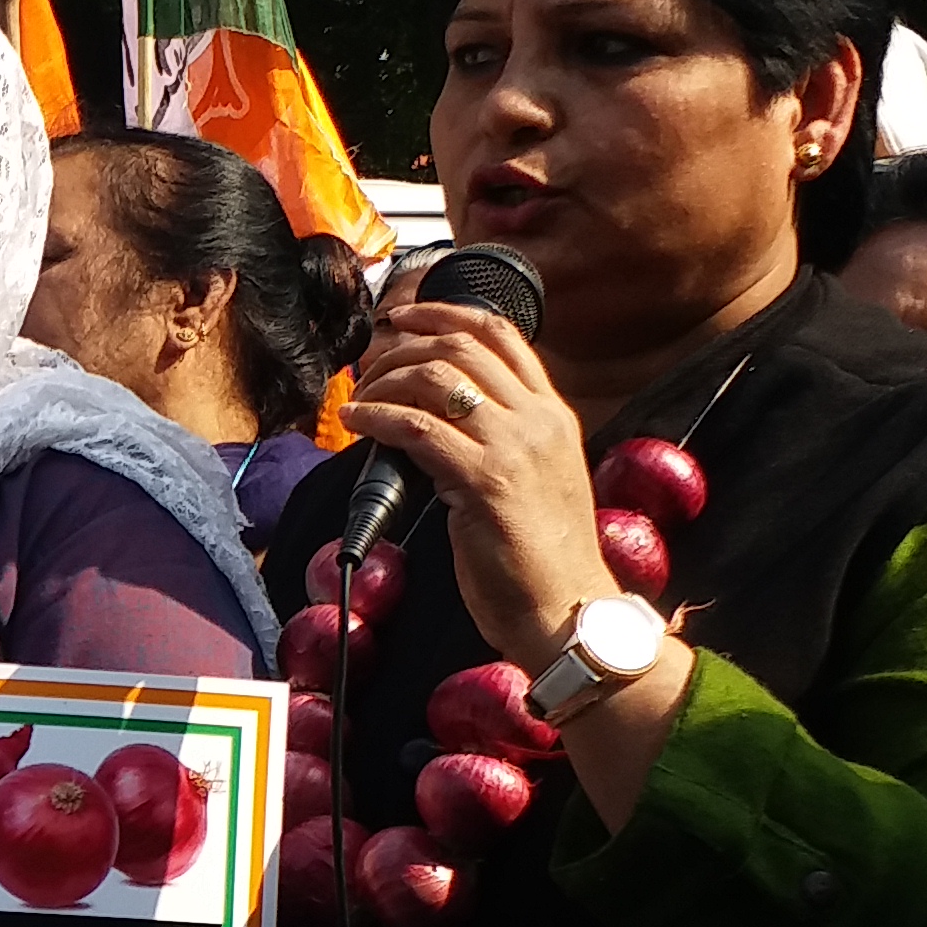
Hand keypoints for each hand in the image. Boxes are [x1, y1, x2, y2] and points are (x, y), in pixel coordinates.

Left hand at [344, 299, 616, 667]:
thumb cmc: (544, 561)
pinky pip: (416, 428)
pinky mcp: (485, 481)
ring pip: (435, 377)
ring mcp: (515, 447)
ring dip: (384, 381)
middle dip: (403, 345)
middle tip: (368, 364)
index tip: (404, 318)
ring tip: (359, 399)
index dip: (446, 313)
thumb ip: (503, 442)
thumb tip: (439, 420)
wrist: (569, 613)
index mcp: (554, 415)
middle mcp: (538, 420)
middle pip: (461, 346)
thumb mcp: (536, 481)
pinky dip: (377, 417)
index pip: (501, 336)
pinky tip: (356, 423)